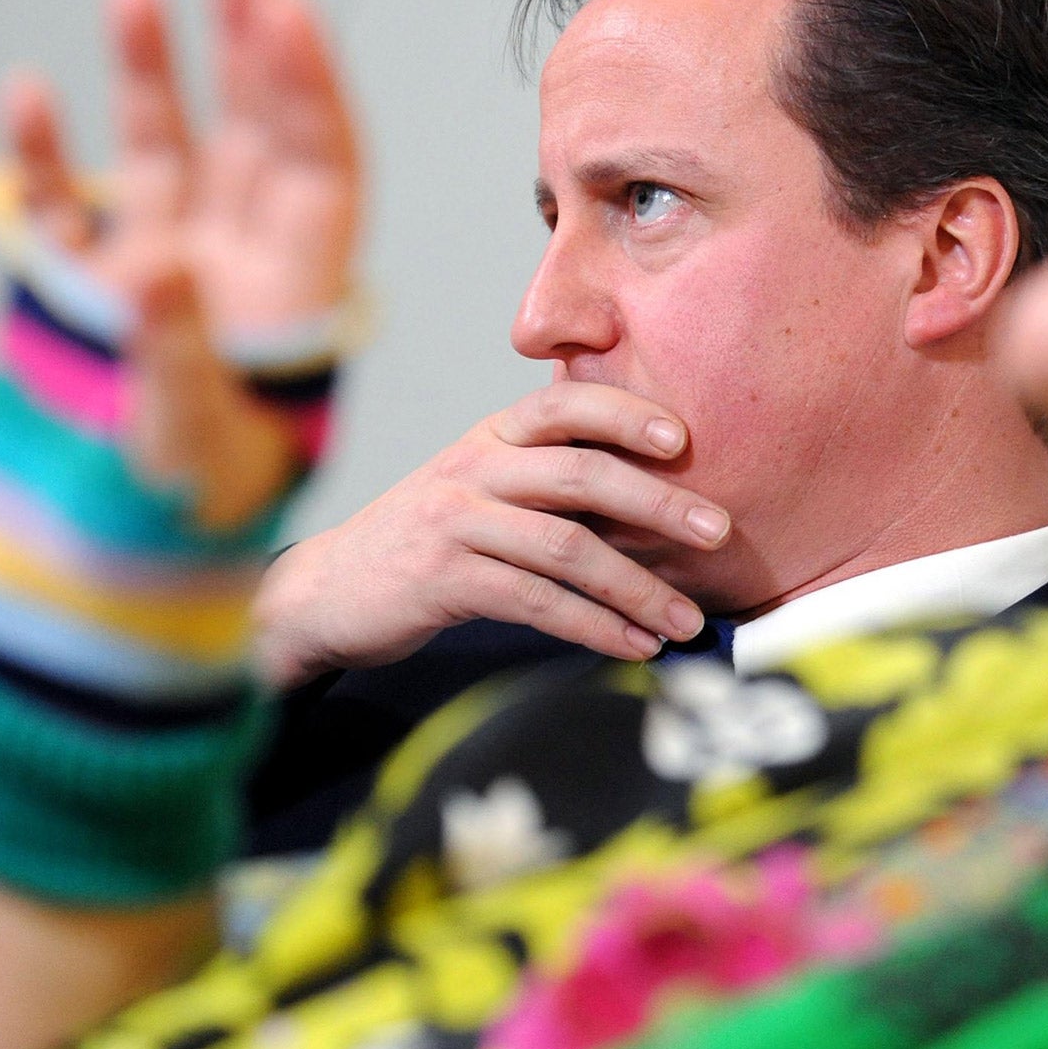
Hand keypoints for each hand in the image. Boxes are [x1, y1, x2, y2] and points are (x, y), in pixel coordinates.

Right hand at [2, 0, 360, 527]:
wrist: (145, 543)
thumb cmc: (201, 493)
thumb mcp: (192, 424)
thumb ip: (174, 346)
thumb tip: (153, 264)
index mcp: (297, 287)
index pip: (319, 166)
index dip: (310, 88)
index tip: (292, 11)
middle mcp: (239, 257)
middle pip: (254, 130)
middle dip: (248, 39)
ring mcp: (166, 260)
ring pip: (168, 147)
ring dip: (156, 69)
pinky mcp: (96, 281)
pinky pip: (72, 204)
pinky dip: (49, 155)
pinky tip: (30, 94)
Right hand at [253, 381, 733, 686]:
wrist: (328, 592)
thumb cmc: (430, 542)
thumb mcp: (483, 490)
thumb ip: (551, 483)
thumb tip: (658, 503)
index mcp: (493, 437)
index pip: (565, 403)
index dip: (626, 414)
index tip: (684, 440)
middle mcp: (475, 468)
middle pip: (582, 474)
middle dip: (659, 504)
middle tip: (718, 533)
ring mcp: (456, 523)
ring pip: (568, 548)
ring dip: (639, 588)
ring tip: (687, 620)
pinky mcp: (444, 580)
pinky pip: (538, 602)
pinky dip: (597, 626)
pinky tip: (635, 646)